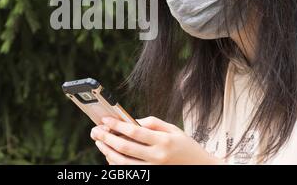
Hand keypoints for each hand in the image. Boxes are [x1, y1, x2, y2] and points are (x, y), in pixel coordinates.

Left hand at [90, 116, 223, 164]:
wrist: (201, 168)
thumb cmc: (186, 146)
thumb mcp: (173, 129)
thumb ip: (152, 123)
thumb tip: (132, 121)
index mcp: (163, 141)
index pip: (134, 132)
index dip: (117, 125)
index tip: (105, 119)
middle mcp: (157, 157)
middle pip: (125, 148)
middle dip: (107, 138)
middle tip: (96, 131)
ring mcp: (153, 169)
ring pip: (123, 163)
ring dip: (108, 152)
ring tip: (99, 142)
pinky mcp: (151, 177)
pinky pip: (128, 172)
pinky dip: (116, 164)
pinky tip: (110, 155)